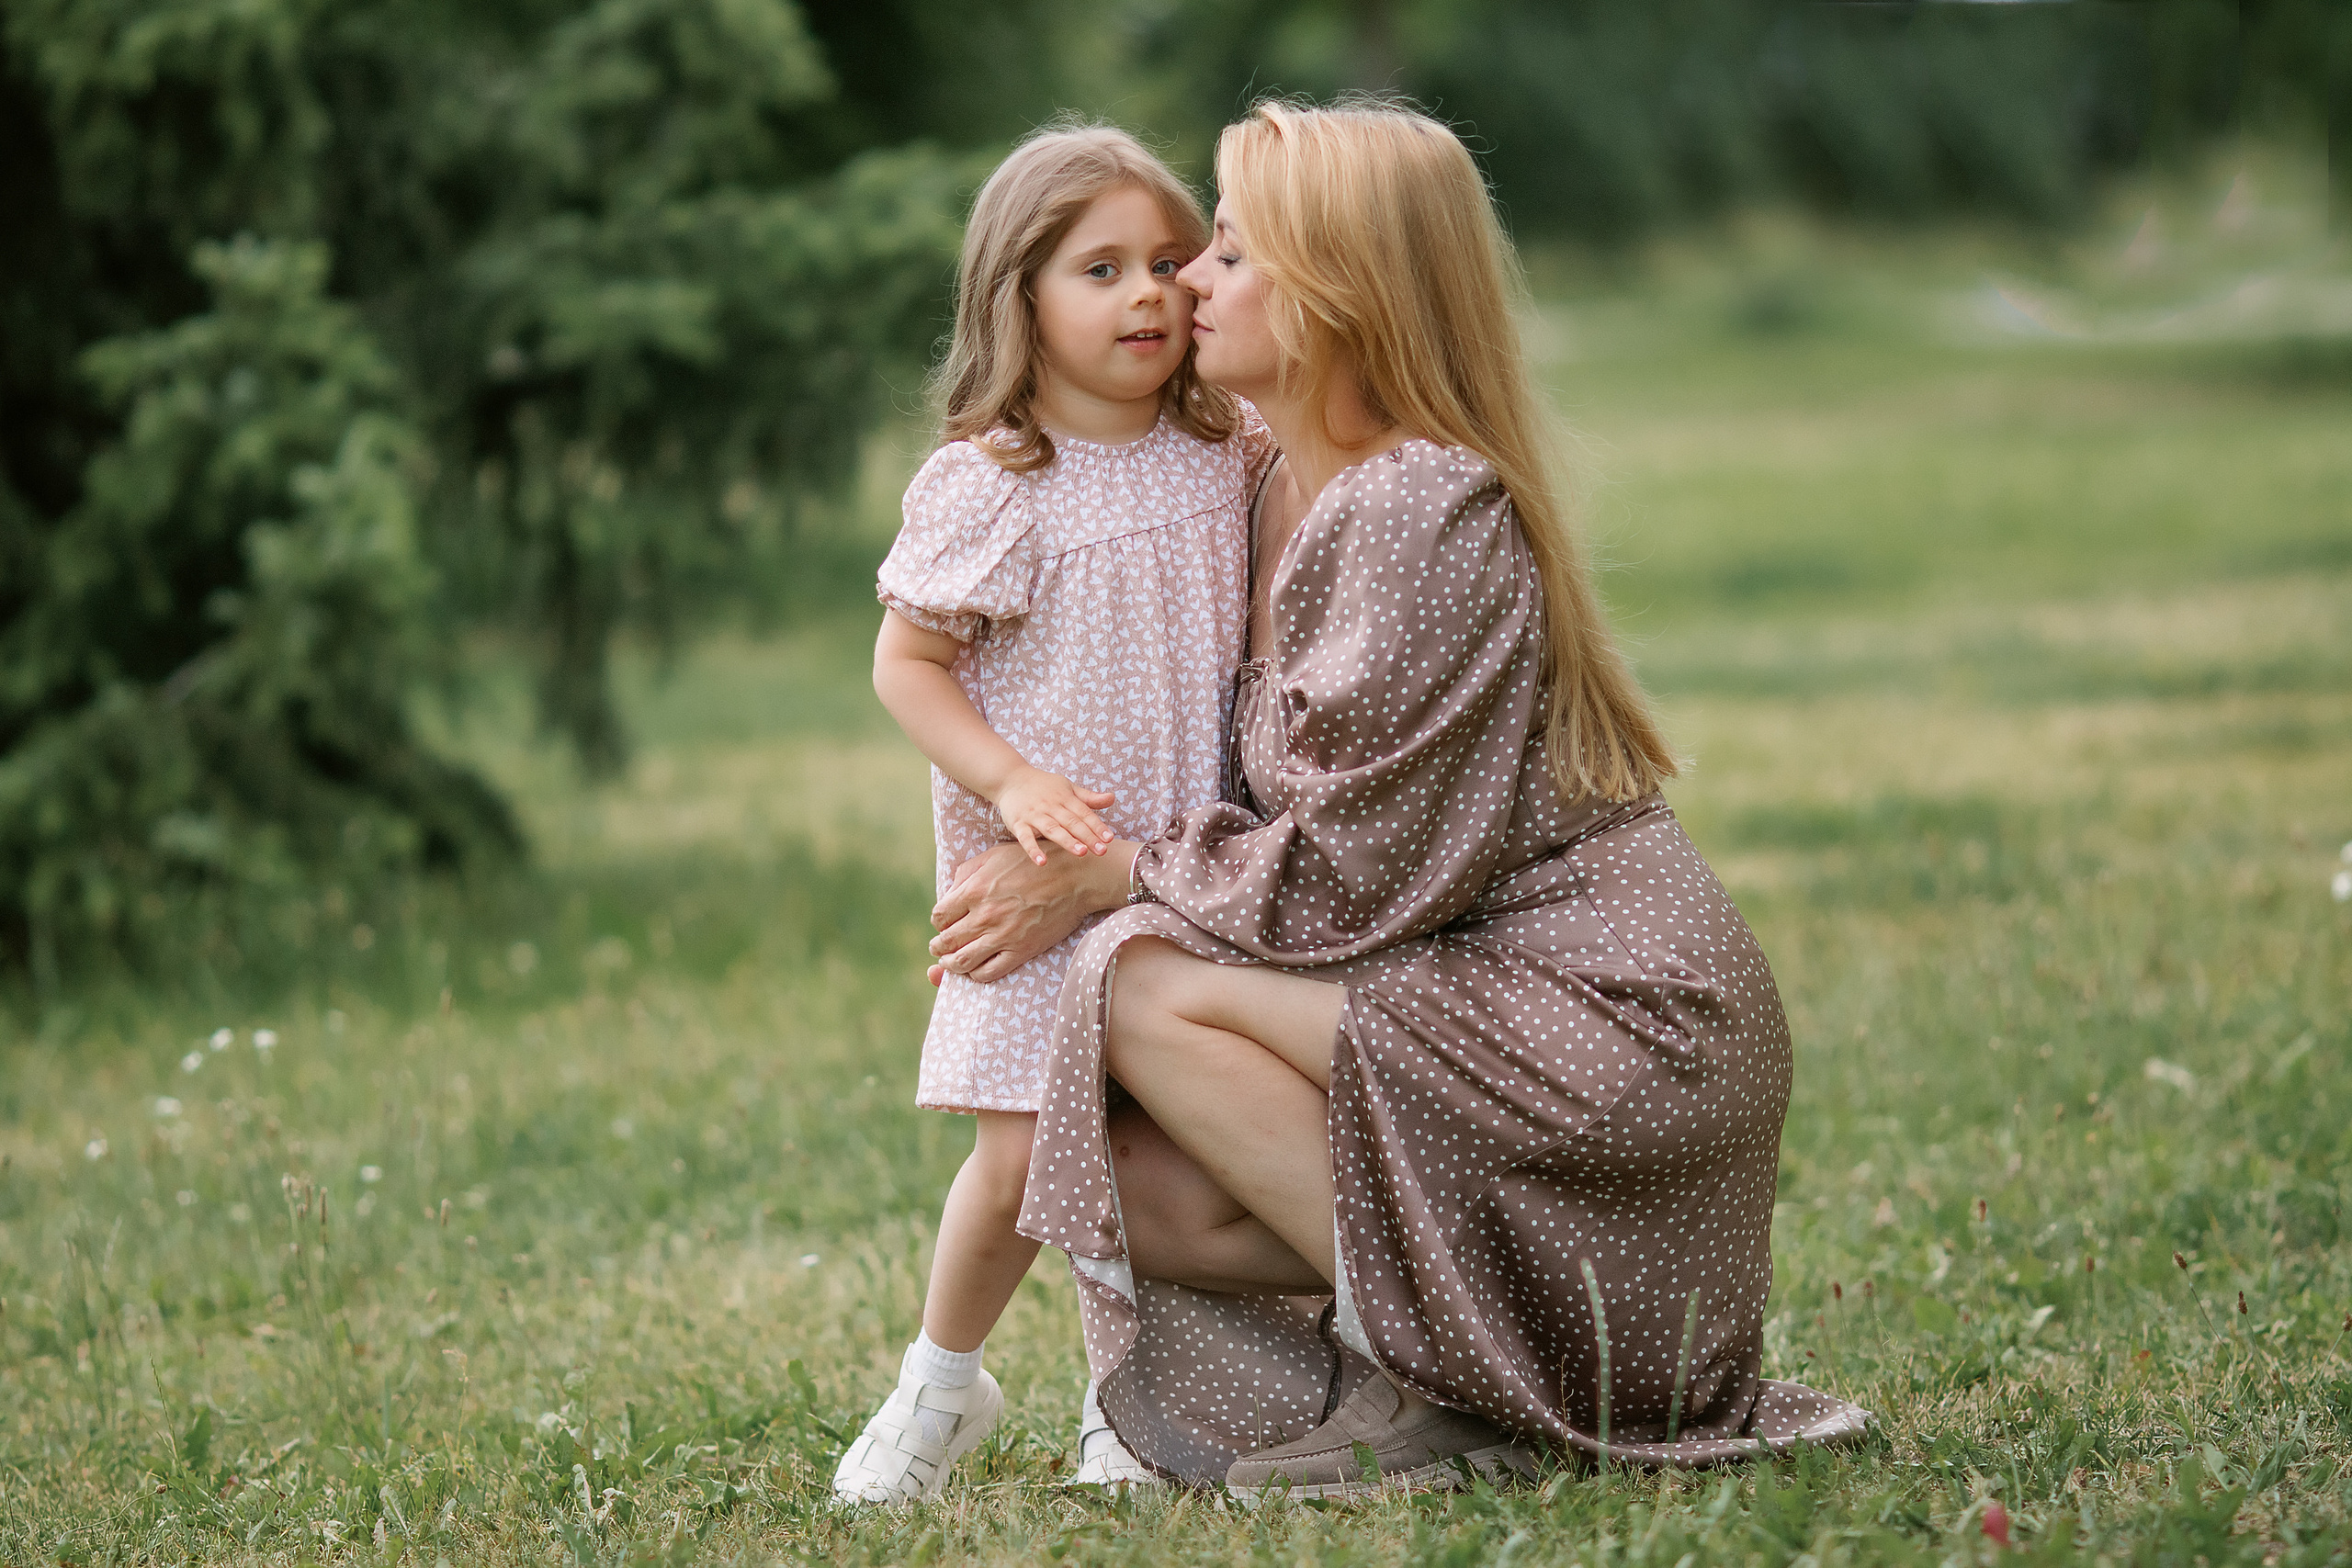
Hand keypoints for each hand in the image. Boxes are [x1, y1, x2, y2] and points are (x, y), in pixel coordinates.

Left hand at [929, 841, 1130, 982]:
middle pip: (945, 942)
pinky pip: (989, 972)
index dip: (939, 922)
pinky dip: (975, 974)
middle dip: (938, 947)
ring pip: (962, 961)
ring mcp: (1002, 935)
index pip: (939, 917)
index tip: (944, 924)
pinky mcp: (1021, 950)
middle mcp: (984, 915)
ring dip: (950, 965)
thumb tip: (949, 891)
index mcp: (973, 890)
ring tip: (950, 963)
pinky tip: (975, 968)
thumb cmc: (1034, 862)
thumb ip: (967, 872)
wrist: (1074, 876)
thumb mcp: (994, 855)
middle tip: (939, 948)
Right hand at [994, 766, 1115, 864]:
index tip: (1109, 838)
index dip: (1097, 826)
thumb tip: (1113, 798)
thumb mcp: (1068, 788)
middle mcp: (1051, 806)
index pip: (1084, 813)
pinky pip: (1025, 838)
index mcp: (1065, 798)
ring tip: (1081, 853)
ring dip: (1066, 841)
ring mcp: (1034, 815)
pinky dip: (1033, 850)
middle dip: (1087, 836)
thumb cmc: (1043, 786)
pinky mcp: (1018, 823)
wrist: (1011, 778)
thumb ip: (1089, 798)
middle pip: (1071, 822)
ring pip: (1052, 829)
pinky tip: (1041, 862)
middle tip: (1102, 850)